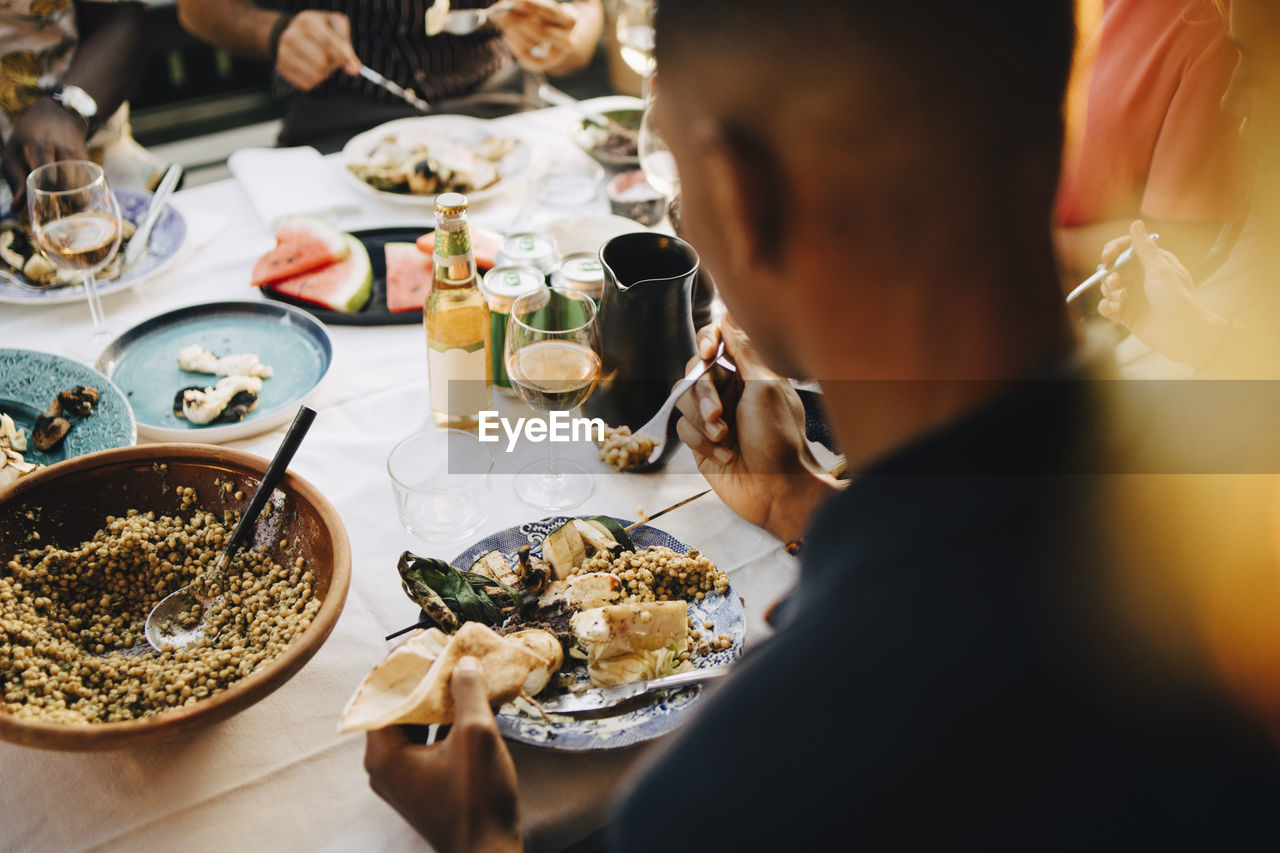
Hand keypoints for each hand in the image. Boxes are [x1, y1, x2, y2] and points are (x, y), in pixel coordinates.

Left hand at [1, 99, 88, 214]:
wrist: (60, 113)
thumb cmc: (30, 134)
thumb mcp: (14, 150)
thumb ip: (15, 179)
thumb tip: (19, 210)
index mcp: (41, 144)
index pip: (47, 177)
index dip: (43, 195)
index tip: (37, 206)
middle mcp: (64, 150)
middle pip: (67, 187)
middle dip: (59, 206)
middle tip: (50, 216)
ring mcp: (79, 157)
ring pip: (81, 190)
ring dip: (72, 207)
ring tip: (60, 214)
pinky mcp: (89, 164)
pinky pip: (87, 188)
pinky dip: (79, 201)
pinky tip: (70, 206)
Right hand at [275, 11, 361, 90]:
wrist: (294, 31)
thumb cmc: (321, 28)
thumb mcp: (336, 25)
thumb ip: (347, 45)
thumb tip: (354, 70)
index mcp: (306, 21)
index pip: (328, 43)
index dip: (344, 57)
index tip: (355, 68)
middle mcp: (291, 36)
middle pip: (323, 62)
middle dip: (334, 64)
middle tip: (333, 58)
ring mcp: (283, 53)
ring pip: (316, 75)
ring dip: (326, 73)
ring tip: (322, 61)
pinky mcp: (282, 68)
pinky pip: (308, 84)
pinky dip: (316, 80)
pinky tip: (312, 67)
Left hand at [364, 657, 521, 852]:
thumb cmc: (477, 799)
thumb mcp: (476, 735)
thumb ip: (467, 692)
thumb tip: (463, 661)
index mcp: (383, 753)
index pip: (382, 693)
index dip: (403, 663)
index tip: (426, 639)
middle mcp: (384, 767)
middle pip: (396, 708)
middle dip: (422, 679)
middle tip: (446, 653)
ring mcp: (402, 780)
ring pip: (412, 726)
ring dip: (435, 700)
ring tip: (461, 674)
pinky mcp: (421, 788)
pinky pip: (425, 744)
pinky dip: (443, 724)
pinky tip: (469, 708)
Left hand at [491, 0, 577, 71]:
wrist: (555, 38)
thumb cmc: (545, 16)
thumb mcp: (541, 7)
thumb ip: (528, 4)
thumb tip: (508, 6)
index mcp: (571, 20)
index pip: (552, 13)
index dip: (533, 6)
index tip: (516, 2)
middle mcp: (568, 39)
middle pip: (540, 30)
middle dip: (517, 21)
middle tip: (500, 13)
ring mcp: (557, 55)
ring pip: (530, 43)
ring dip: (512, 31)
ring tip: (502, 21)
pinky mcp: (544, 65)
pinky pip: (525, 56)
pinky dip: (513, 45)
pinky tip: (508, 36)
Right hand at [675, 318, 838, 543]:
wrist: (777, 489)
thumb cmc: (780, 438)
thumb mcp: (766, 386)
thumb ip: (744, 350)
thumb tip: (729, 316)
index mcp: (749, 372)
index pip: (718, 341)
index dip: (707, 341)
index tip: (710, 352)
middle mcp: (730, 391)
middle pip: (694, 371)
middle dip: (703, 392)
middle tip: (719, 414)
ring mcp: (713, 416)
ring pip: (683, 400)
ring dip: (701, 420)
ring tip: (724, 438)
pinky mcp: (701, 442)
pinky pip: (683, 429)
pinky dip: (701, 442)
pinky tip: (725, 456)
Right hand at [1097, 220, 1230, 367]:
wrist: (1183, 335)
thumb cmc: (1178, 300)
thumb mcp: (1161, 269)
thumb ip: (1145, 247)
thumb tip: (1136, 224)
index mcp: (1153, 263)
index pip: (1127, 249)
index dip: (1114, 250)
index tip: (1107, 257)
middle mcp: (1141, 278)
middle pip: (1113, 268)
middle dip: (1110, 274)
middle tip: (1116, 282)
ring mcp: (1133, 296)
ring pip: (1107, 287)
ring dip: (1109, 291)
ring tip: (1120, 298)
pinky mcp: (1126, 314)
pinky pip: (1106, 306)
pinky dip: (1107, 307)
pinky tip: (1116, 310)